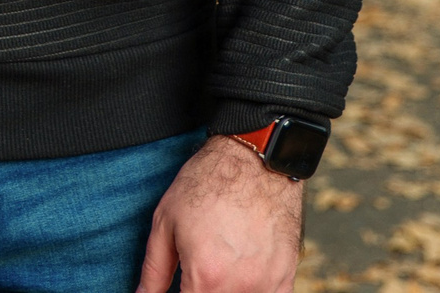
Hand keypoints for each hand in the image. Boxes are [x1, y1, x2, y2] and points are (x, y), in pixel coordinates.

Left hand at [133, 137, 303, 292]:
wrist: (256, 159)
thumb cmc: (208, 183)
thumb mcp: (166, 221)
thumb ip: (154, 270)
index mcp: (206, 277)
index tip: (178, 284)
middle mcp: (240, 287)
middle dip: (200, 289)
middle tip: (195, 269)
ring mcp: (266, 285)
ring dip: (223, 290)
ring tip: (217, 263)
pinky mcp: (285, 277)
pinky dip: (250, 291)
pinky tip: (239, 272)